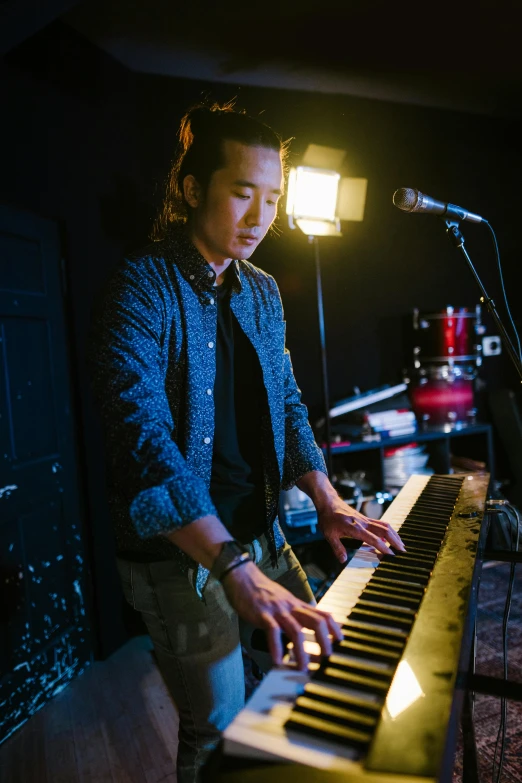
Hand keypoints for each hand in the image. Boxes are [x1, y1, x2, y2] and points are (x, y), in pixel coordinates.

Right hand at [221, 561, 341, 670]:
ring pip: (296, 630)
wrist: (243, 576)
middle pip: (316, 622)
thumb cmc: (261, 590)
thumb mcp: (283, 600)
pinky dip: (276, 647)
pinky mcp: (262, 614)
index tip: (341, 642)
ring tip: (303, 668)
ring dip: (302, 651)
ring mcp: (277, 610)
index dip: (335, 628)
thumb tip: (303, 628)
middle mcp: (291, 607)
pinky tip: (277, 660)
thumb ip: (294, 613)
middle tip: (328, 659)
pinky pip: (273, 631)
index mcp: (297, 604)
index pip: (323, 614)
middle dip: (325, 642)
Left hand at [318, 495, 406, 561]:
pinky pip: (380, 523)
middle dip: (395, 541)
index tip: (391, 555)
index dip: (383, 548)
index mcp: (355, 528)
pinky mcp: (365, 518)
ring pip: (384, 525)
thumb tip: (343, 560)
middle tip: (403, 551)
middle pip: (384, 530)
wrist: (328, 502)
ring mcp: (365, 519)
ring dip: (394, 534)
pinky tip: (390, 537)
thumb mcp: (329, 535)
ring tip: (401, 544)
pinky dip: (388, 530)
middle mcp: (363, 523)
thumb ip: (337, 548)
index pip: (374, 539)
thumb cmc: (328, 518)